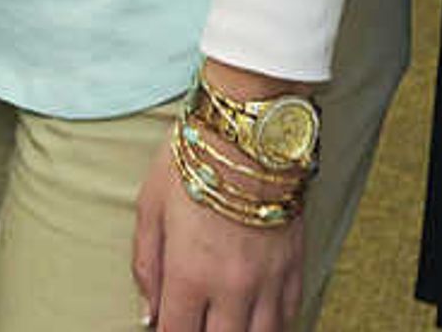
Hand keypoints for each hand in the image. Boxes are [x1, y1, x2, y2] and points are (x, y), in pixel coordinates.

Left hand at [131, 125, 306, 331]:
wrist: (251, 130)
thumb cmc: (194, 160)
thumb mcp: (150, 207)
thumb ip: (147, 265)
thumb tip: (148, 313)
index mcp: (190, 274)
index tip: (165, 328)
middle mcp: (232, 286)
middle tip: (196, 322)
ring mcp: (268, 279)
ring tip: (226, 323)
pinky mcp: (294, 265)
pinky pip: (289, 315)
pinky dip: (274, 325)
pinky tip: (259, 320)